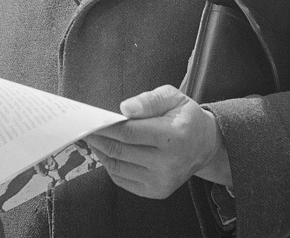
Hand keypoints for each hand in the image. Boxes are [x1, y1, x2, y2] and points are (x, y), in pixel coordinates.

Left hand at [86, 84, 231, 199]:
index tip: (89, 121)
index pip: (128, 133)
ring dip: (101, 153)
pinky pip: (123, 180)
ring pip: (118, 167)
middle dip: (98, 139)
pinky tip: (107, 153)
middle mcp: (168, 163)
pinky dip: (111, 166)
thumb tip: (124, 108)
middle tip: (85, 129)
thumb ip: (149, 100)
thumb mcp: (173, 97)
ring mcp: (162, 181)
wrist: (205, 145)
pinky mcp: (157, 191)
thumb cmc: (185, 118)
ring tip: (93, 140)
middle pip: (120, 151)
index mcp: (173, 136)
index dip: (105, 127)